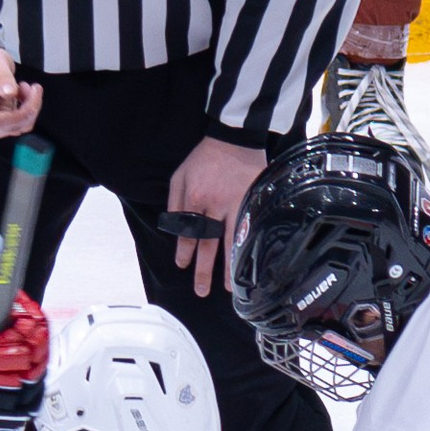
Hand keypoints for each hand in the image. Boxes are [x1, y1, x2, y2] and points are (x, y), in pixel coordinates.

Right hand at [0, 43, 45, 140]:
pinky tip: (24, 94)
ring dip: (30, 110)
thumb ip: (1, 75)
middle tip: (35, 88)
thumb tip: (9, 93)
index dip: (15, 116)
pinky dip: (29, 111)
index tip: (31, 98)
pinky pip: (20, 125)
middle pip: (4, 127)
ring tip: (27, 87)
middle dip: (27, 110)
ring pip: (15, 128)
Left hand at [164, 134, 263, 300]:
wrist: (234, 139)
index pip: (188, 232)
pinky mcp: (254, 201)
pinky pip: (250, 230)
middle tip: (201, 291)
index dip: (184, 252)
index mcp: (195, 198)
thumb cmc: (203, 159)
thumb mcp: (179, 177)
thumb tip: (175, 230)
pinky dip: (249, 249)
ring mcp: (238, 204)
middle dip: (204, 270)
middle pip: (209, 244)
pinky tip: (250, 264)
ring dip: (231, 267)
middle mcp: (216, 205)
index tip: (182, 265)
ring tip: (232, 288)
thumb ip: (175, 203)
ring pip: (233, 242)